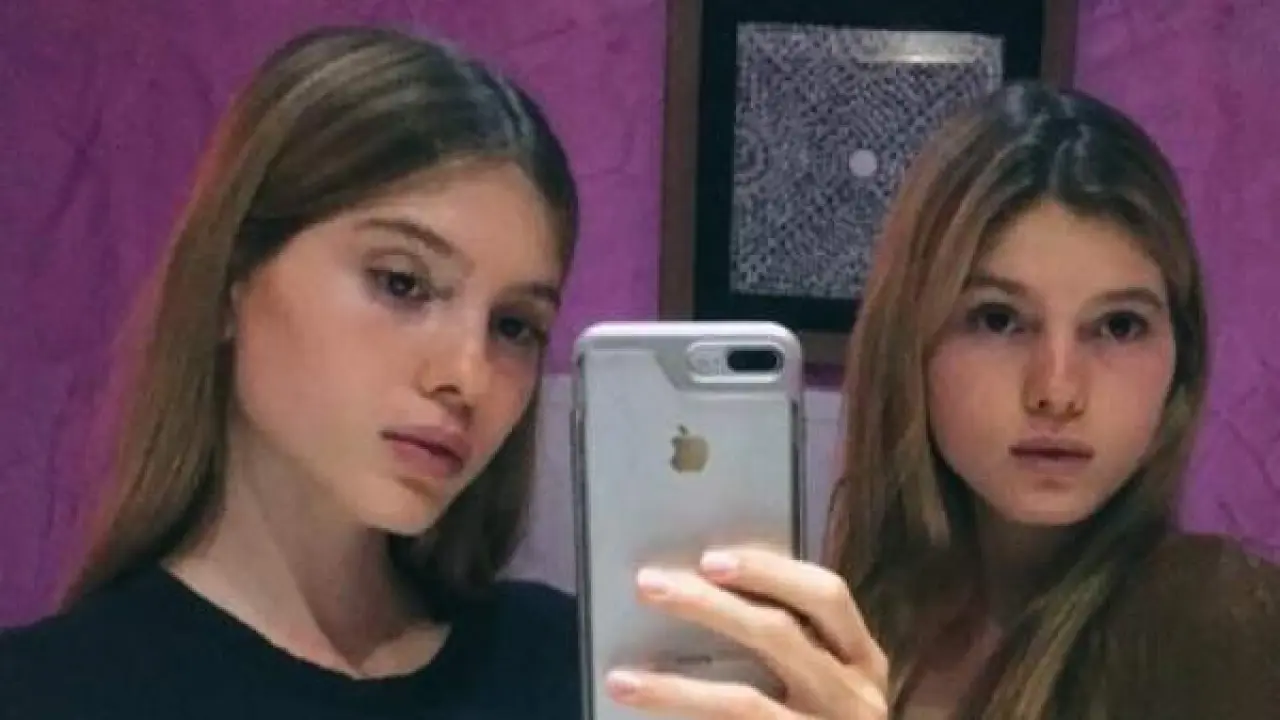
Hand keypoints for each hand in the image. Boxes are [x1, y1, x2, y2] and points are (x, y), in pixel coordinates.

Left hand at [605, 546, 888, 718]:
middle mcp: (855, 698)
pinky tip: (648, 715)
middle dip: (709, 607)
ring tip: (622, 679)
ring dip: (676, 688)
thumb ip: (789, 642)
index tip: (709, 559)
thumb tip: (705, 589)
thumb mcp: (827, 682)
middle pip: (780, 635)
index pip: (827, 596)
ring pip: (745, 702)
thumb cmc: (820, 717)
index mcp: (864, 659)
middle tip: (649, 586)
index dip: (770, 572)